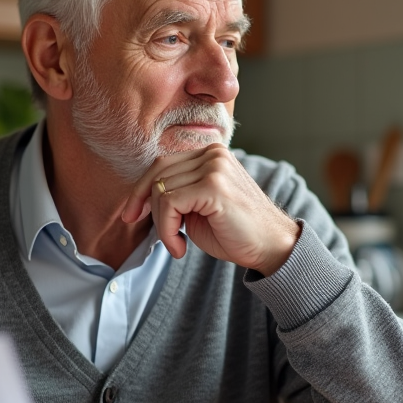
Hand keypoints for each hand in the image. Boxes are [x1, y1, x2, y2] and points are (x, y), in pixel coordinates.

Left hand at [121, 145, 299, 275]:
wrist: (271, 247)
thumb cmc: (235, 232)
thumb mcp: (198, 207)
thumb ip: (176, 194)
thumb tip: (140, 198)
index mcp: (211, 154)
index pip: (162, 163)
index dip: (141, 190)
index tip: (132, 214)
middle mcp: (213, 154)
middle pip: (158, 174)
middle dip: (144, 205)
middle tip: (143, 228)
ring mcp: (215, 167)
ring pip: (161, 191)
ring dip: (162, 226)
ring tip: (177, 244)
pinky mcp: (214, 186)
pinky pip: (170, 204)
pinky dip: (167, 231)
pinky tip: (180, 247)